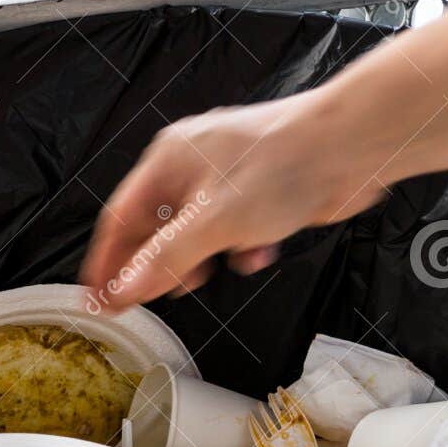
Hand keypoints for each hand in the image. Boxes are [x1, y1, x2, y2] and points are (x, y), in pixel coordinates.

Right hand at [81, 88, 388, 309]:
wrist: (347, 149)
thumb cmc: (281, 166)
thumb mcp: (214, 222)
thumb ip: (166, 257)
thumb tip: (126, 286)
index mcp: (168, 161)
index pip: (120, 217)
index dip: (107, 261)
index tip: (99, 297)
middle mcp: (192, 166)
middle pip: (157, 228)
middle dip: (163, 263)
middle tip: (163, 294)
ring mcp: (227, 179)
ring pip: (199, 234)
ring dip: (206, 259)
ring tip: (211, 274)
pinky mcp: (259, 194)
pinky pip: (236, 231)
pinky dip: (243, 248)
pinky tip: (260, 251)